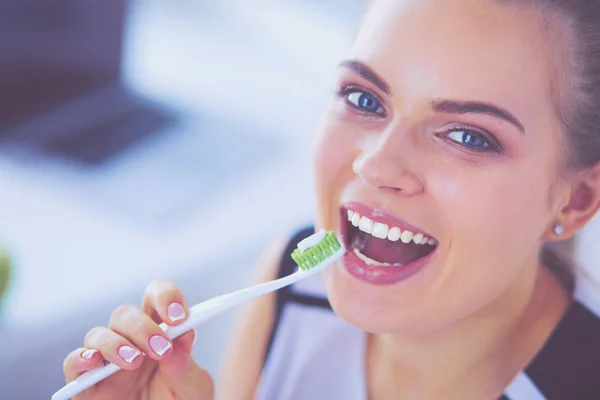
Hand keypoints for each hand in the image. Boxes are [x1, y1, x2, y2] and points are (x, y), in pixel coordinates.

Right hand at [62, 280, 213, 399]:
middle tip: (160, 349)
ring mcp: (106, 362)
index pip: (156, 297)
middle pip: (125, 314)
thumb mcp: (192, 387)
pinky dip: (80, 358)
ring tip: (134, 361)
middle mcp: (130, 341)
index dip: (165, 297)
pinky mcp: (87, 386)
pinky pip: (73, 363)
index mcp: (159, 332)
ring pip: (97, 334)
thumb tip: (183, 333)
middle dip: (142, 327)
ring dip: (115, 343)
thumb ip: (185, 362)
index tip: (178, 317)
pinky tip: (94, 362)